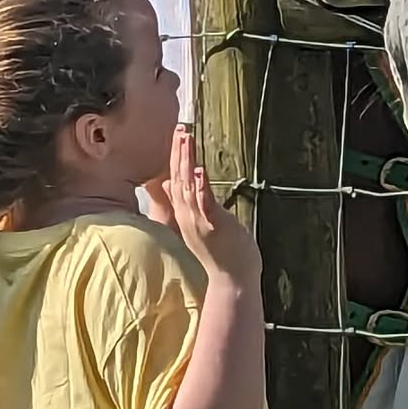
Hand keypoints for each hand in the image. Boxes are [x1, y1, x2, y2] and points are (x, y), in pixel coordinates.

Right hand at [151, 128, 260, 284]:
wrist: (232, 280)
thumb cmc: (223, 253)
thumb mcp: (202, 225)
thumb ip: (191, 205)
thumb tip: (178, 186)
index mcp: (185, 215)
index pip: (175, 181)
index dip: (175, 157)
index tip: (178, 135)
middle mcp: (187, 217)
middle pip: (178, 179)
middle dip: (179, 152)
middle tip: (181, 128)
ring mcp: (197, 222)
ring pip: (187, 186)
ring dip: (186, 161)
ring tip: (186, 139)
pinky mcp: (212, 226)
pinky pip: (203, 204)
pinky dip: (200, 187)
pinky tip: (199, 171)